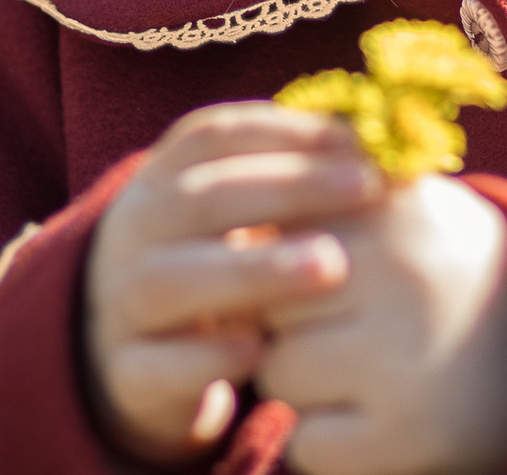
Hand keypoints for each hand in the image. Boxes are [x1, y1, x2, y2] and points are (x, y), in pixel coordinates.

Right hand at [86, 103, 385, 465]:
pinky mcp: (127, 375)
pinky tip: (263, 350)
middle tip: (364, 190)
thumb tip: (386, 145)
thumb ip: (301, 180)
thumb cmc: (225, 267)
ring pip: (166, 282)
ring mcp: (121, 305)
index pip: (212, 136)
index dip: (286, 131)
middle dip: (286, 190)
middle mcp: (131, 233)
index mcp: (162, 180)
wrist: (150, 359)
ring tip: (330, 266)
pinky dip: (207, 358)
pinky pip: (154, 366)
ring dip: (252, 270)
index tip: (358, 140)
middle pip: (195, 200)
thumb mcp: (251, 219)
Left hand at [255, 174, 506, 474]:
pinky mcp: (406, 436)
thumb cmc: (452, 270)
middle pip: (268, 302)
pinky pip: (309, 444)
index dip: (282, 258)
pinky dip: (331, 444)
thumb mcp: (405, 208)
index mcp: (393, 206)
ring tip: (370, 372)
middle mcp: (399, 274)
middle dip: (289, 322)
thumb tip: (225, 213)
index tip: (319, 272)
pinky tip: (381, 421)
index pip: (275, 228)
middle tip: (349, 325)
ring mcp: (402, 358)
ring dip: (307, 385)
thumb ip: (326, 194)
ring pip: (281, 374)